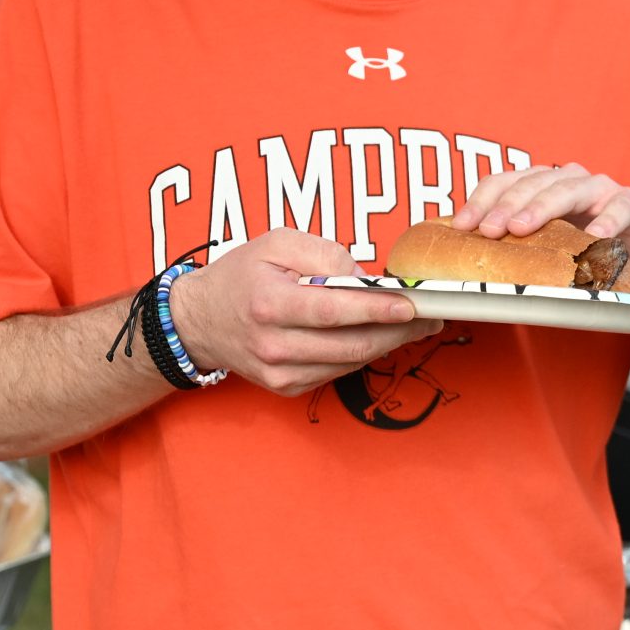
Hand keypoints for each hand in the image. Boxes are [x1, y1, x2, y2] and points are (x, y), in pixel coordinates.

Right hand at [166, 230, 441, 396]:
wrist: (199, 321)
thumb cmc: (240, 275)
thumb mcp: (276, 242)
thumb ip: (323, 253)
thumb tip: (364, 278)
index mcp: (269, 304)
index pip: (335, 310)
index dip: (378, 309)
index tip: (412, 305)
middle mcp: (274, 345)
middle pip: (351, 344)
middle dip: (399, 331)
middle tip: (430, 317)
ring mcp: (280, 372)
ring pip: (350, 362)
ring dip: (389, 344)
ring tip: (415, 325)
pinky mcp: (287, 387)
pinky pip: (338, 371)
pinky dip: (363, 354)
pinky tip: (379, 337)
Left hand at [449, 163, 629, 286]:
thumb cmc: (584, 244)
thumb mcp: (547, 243)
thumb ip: (517, 242)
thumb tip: (469, 261)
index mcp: (540, 183)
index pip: (504, 181)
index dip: (481, 200)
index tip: (461, 225)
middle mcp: (566, 178)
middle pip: (532, 183)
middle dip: (507, 205)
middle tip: (490, 229)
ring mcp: (599, 188)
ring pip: (567, 189)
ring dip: (542, 207)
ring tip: (523, 228)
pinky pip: (618, 208)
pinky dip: (605, 221)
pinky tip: (592, 239)